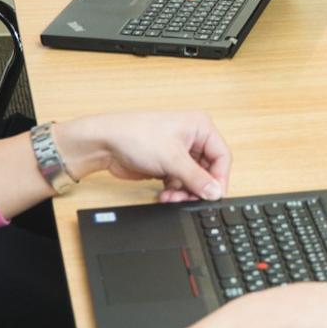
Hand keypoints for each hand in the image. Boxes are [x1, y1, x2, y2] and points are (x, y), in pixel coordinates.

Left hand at [58, 111, 232, 201]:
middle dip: (197, 188)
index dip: (219, 178)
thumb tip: (215, 192)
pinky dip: (175, 191)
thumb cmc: (136, 135)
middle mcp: (192, 138)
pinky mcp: (166, 163)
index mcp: (200, 127)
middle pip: (207, 171)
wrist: (104, 143)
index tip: (213, 196)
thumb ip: (197, 178)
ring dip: (184, 192)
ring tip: (172, 198)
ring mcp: (178, 152)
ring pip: (193, 179)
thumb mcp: (173, 159)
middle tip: (189, 200)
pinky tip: (165, 195)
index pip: (221, 157)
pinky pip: (180, 182)